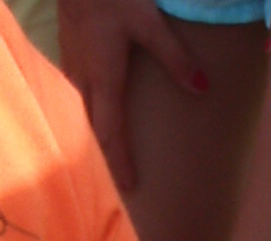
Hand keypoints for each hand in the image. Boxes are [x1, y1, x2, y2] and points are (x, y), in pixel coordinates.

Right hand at [57, 0, 207, 191]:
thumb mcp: (148, 22)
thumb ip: (175, 58)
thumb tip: (203, 88)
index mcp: (104, 79)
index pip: (111, 133)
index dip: (119, 162)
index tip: (128, 188)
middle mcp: (83, 79)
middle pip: (91, 129)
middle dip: (103, 157)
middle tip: (113, 181)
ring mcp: (71, 66)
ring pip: (79, 113)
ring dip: (91, 136)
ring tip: (101, 154)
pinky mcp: (67, 52)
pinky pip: (73, 94)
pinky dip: (82, 113)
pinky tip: (88, 114)